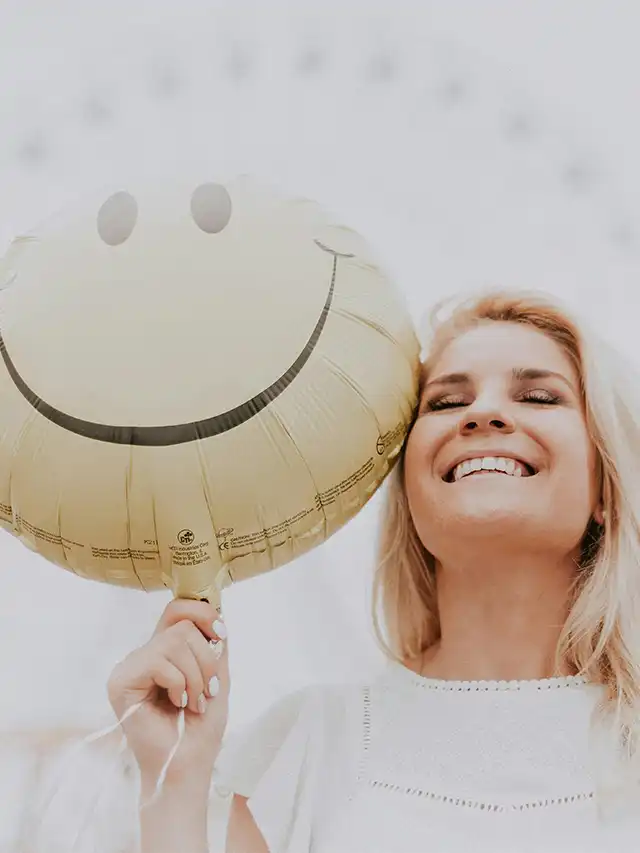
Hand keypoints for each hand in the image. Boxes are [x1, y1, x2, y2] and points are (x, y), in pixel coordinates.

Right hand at [107, 599, 229, 789]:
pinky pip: (159, 661)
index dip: (203, 613)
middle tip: (207, 690)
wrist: (188, 765)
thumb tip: (218, 612)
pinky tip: (177, 703)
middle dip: (206, 657)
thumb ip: (215, 645)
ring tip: (194, 702)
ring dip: (195, 675)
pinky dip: (179, 683)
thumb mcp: (217, 677)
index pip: (177, 609)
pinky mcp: (121, 681)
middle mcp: (145, 654)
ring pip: (174, 641)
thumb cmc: (200, 728)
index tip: (221, 635)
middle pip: (181, 624)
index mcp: (165, 651)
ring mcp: (130, 666)